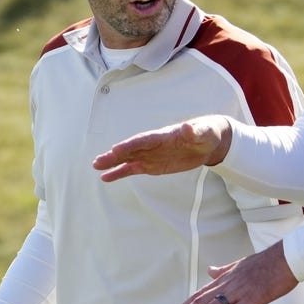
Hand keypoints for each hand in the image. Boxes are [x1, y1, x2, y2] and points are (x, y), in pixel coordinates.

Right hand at [93, 116, 231, 181]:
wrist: (207, 142)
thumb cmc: (206, 134)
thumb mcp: (204, 133)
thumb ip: (195, 131)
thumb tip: (188, 127)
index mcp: (163, 136)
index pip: (143, 140)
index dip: (130, 145)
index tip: (116, 149)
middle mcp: (152, 145)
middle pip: (130, 150)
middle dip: (114, 155)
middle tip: (98, 161)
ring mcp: (150, 155)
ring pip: (128, 159)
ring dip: (112, 163)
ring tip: (97, 167)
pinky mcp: (152, 165)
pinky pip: (133, 169)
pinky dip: (120, 173)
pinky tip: (106, 177)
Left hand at [170, 242, 298, 303]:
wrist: (285, 259)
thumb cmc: (265, 263)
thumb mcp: (239, 264)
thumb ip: (223, 270)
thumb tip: (210, 270)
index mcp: (224, 279)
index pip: (199, 294)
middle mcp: (227, 286)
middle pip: (201, 303)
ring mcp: (238, 293)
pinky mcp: (251, 300)